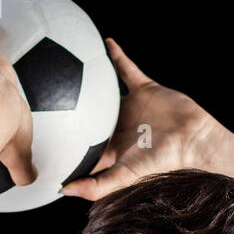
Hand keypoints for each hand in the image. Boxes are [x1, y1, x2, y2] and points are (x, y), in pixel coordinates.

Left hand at [60, 37, 227, 200]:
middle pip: (89, 117)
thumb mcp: (125, 175)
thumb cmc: (161, 160)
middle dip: (70, 111)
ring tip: (68, 65)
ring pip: (104, 91)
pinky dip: (117, 56)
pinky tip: (104, 41)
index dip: (66, 145)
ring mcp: (131, 106)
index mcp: (112, 147)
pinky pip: (126, 69)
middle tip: (45, 98)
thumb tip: (64, 191)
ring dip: (90, 80)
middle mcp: (118, 126)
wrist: (191, 139)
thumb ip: (96, 186)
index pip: (83, 147)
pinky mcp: (144, 89)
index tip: (41, 139)